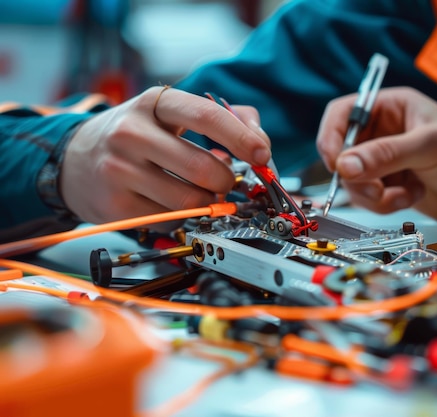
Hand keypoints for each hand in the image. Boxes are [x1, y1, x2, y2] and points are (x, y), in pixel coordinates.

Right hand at [61, 86, 270, 228]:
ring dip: (207, 202)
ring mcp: (119, 171)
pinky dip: (184, 217)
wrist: (76, 160)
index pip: (207, 116)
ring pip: (191, 201)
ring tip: (197, 191)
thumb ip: (227, 119)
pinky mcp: (116, 207)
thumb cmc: (139, 135)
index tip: (262, 155)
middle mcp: (131, 134)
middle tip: (224, 181)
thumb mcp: (174, 114)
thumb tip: (260, 143)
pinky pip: (172, 221)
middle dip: (226, 181)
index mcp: (153, 104)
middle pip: (203, 169)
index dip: (242, 138)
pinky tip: (172, 203)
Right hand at [316, 87, 436, 226]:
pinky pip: (368, 197)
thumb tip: (345, 165)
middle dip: (354, 175)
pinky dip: (385, 203)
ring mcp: (386, 161)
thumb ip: (387, 154)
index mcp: (392, 107)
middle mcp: (385, 132)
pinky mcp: (391, 185)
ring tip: (401, 195)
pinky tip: (411, 197)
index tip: (337, 164)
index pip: (342, 114)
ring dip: (371, 194)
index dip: (332, 137)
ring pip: (353, 179)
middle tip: (375, 189)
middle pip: (342, 151)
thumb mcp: (430, 146)